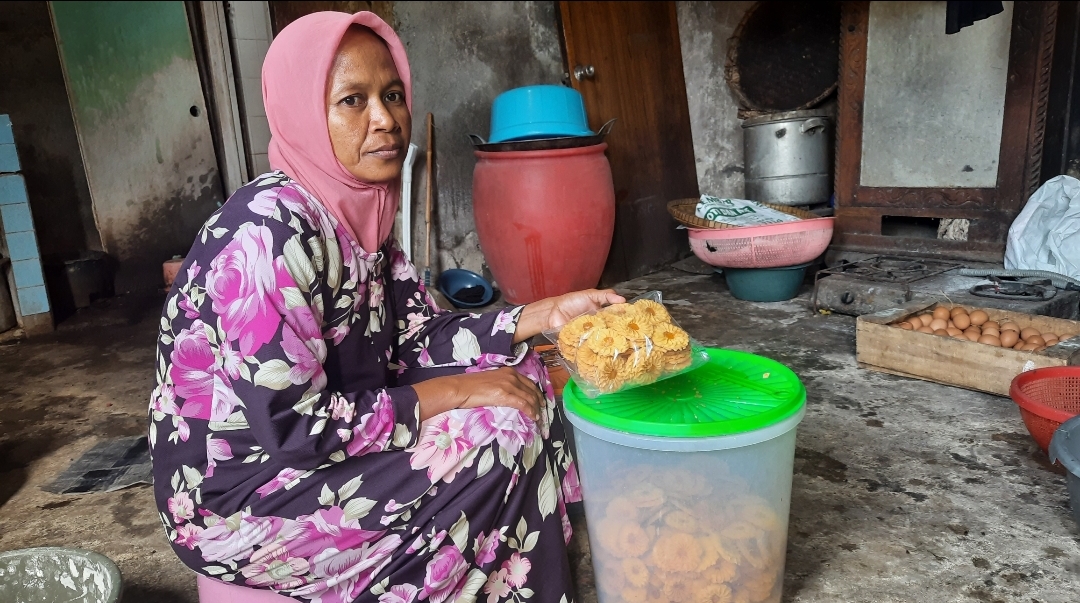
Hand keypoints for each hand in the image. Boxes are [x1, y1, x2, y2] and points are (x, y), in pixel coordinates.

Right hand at [412, 367, 542, 421]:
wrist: (460, 388)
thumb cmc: (470, 386)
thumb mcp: (490, 381)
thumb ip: (501, 385)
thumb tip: (506, 395)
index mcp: (508, 371)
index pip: (528, 382)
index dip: (536, 392)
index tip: (539, 400)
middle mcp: (512, 376)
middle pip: (532, 389)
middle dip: (539, 401)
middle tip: (542, 410)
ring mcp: (509, 385)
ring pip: (530, 397)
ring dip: (536, 408)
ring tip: (539, 417)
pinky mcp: (505, 395)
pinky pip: (523, 404)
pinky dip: (530, 411)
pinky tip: (533, 417)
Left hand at [513, 289, 625, 342]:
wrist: (554, 312)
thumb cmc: (572, 302)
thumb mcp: (591, 295)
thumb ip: (606, 296)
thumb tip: (623, 300)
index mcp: (603, 315)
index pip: (618, 319)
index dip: (627, 322)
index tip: (638, 325)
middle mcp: (600, 326)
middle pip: (613, 333)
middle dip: (621, 336)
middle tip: (633, 340)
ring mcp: (593, 336)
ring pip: (605, 341)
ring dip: (611, 344)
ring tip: (623, 349)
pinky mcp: (584, 344)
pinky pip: (593, 347)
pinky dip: (598, 350)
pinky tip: (606, 353)